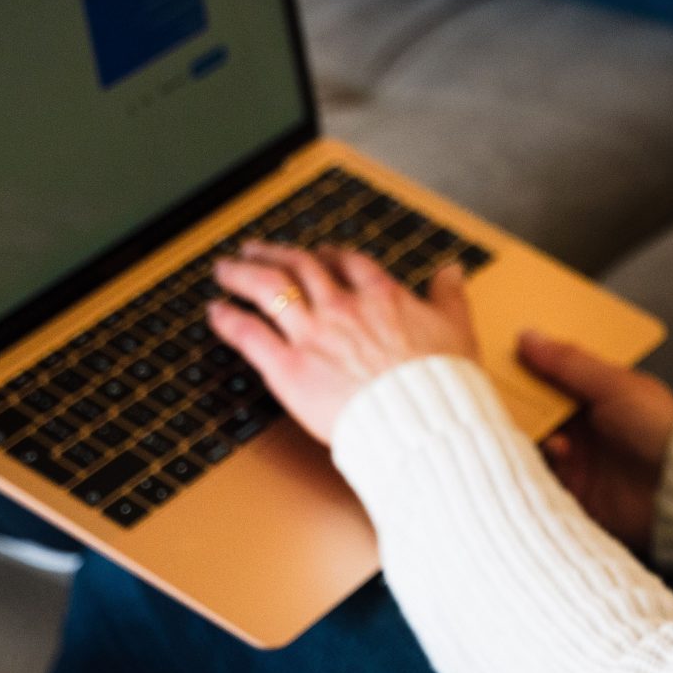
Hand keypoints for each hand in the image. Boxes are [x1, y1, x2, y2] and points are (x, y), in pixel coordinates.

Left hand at [207, 243, 477, 448]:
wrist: (421, 422)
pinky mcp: (290, 368)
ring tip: (226, 269)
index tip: (317, 255)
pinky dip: (229, 319)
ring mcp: (313, 335)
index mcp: (381, 296)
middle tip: (257, 250)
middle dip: (275, 254)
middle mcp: (342, 307)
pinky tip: (216, 311)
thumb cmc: (441, 385)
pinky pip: (250, 334)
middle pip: (300, 267)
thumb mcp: (457, 328)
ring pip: (269, 288)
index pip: (347, 262)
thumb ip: (448, 296)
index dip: (328, 255)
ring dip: (243, 273)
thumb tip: (451, 272)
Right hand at [516, 331, 672, 558]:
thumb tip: (528, 335)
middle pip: (534, 411)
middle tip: (491, 394)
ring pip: (532, 443)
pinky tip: (547, 455)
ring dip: (525, 435)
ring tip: (523, 424)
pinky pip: (539, 478)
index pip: (549, 377)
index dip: (524, 368)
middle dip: (515, 403)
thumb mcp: (614, 385)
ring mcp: (577, 460)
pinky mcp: (572, 493)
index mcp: (596, 395)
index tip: (494, 358)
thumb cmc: (662, 429)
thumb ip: (568, 362)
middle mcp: (583, 426)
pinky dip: (533, 467)